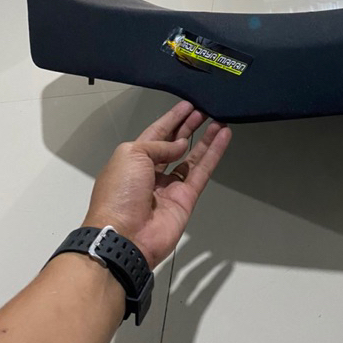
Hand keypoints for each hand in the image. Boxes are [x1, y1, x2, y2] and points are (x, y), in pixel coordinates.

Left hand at [82, 100, 231, 267]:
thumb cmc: (119, 193)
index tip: (187, 105)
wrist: (125, 237)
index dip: (171, 119)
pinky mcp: (186, 199)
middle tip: (203, 111)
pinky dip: (214, 154)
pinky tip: (223, 137)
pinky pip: (202, 171)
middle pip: (174, 144)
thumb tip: (181, 145)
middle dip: (188, 127)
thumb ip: (158, 144)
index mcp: (132, 160)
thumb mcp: (132, 155)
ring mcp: (170, 187)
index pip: (155, 134)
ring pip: (192, 157)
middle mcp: (151, 173)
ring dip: (205, 139)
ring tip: (218, 120)